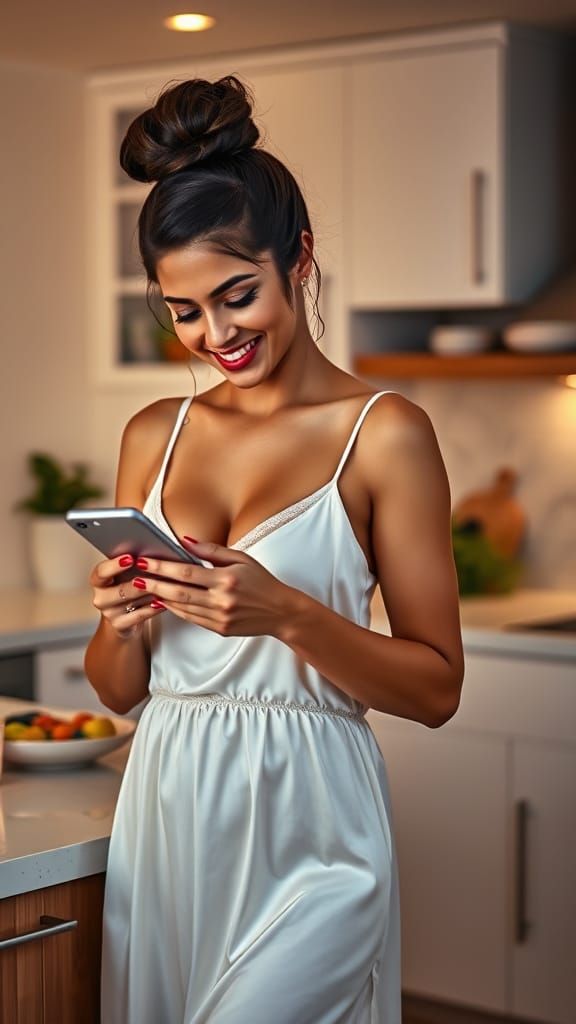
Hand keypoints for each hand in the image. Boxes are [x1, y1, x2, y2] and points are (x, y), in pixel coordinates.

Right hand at [89, 554, 165, 638]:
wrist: (123, 620)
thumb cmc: (126, 591)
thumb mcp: (124, 576)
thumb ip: (131, 565)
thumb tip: (148, 549)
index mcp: (98, 581)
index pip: (101, 572)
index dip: (115, 565)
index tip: (130, 558)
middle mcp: (101, 597)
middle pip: (119, 589)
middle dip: (138, 582)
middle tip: (153, 574)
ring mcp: (110, 613)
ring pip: (131, 602)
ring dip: (149, 594)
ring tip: (163, 586)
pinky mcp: (120, 625)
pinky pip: (140, 615)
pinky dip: (153, 607)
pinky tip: (162, 601)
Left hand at [127, 538, 293, 637]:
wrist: (281, 612)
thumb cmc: (262, 581)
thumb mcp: (242, 559)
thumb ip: (212, 551)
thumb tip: (185, 541)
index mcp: (226, 579)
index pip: (186, 572)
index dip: (162, 567)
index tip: (144, 561)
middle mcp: (222, 600)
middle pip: (179, 592)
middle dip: (154, 584)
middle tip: (136, 577)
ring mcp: (220, 617)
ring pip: (182, 608)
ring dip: (161, 598)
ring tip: (144, 589)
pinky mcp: (219, 629)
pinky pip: (191, 618)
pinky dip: (176, 610)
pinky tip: (165, 602)